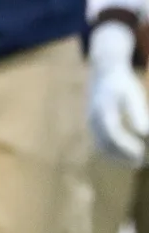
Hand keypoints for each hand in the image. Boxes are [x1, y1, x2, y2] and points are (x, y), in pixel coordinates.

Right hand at [90, 20, 148, 163]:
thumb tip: (144, 133)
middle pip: (104, 143)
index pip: (113, 134)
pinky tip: (126, 152)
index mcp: (103, 110)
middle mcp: (93, 117)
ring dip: (116, 156)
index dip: (126, 147)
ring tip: (135, 161)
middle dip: (122, 155)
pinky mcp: (91, 122)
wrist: (103, 71)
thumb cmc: (122, 82)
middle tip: (140, 161)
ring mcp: (90, 120)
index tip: (141, 152)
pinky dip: (111, 150)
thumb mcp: (133, 94)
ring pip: (100, 145)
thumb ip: (138, 112)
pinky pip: (99, 141)